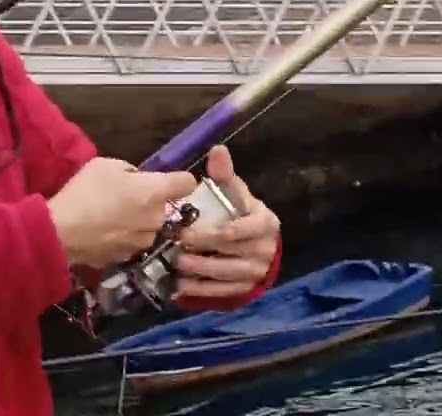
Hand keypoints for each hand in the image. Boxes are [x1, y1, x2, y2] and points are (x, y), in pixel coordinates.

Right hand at [47, 157, 197, 268]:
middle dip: (149, 202)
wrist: (60, 232)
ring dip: (137, 222)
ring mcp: (143, 242)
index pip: (187, 183)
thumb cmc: (84, 192)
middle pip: (163, 207)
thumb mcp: (105, 165)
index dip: (179, 180)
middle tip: (122, 197)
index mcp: (154, 192)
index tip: (166, 181)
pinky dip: (122, 237)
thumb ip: (130, 171)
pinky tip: (101, 233)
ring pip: (148, 226)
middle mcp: (156, 219)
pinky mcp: (128, 257)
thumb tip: (136, 181)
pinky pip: (131, 242)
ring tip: (109, 217)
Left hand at [173, 145, 279, 299]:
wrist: (253, 243)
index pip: (242, 228)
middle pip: (231, 251)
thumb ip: (224, 174)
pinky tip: (181, 285)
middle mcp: (265, 248)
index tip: (189, 229)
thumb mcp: (234, 192)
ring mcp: (257, 271)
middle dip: (202, 249)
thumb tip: (218, 150)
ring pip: (226, 273)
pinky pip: (223, 292)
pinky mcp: (246, 288)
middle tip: (177, 245)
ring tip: (176, 264)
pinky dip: (201, 290)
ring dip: (200, 270)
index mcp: (265, 222)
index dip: (216, 231)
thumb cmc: (239, 212)